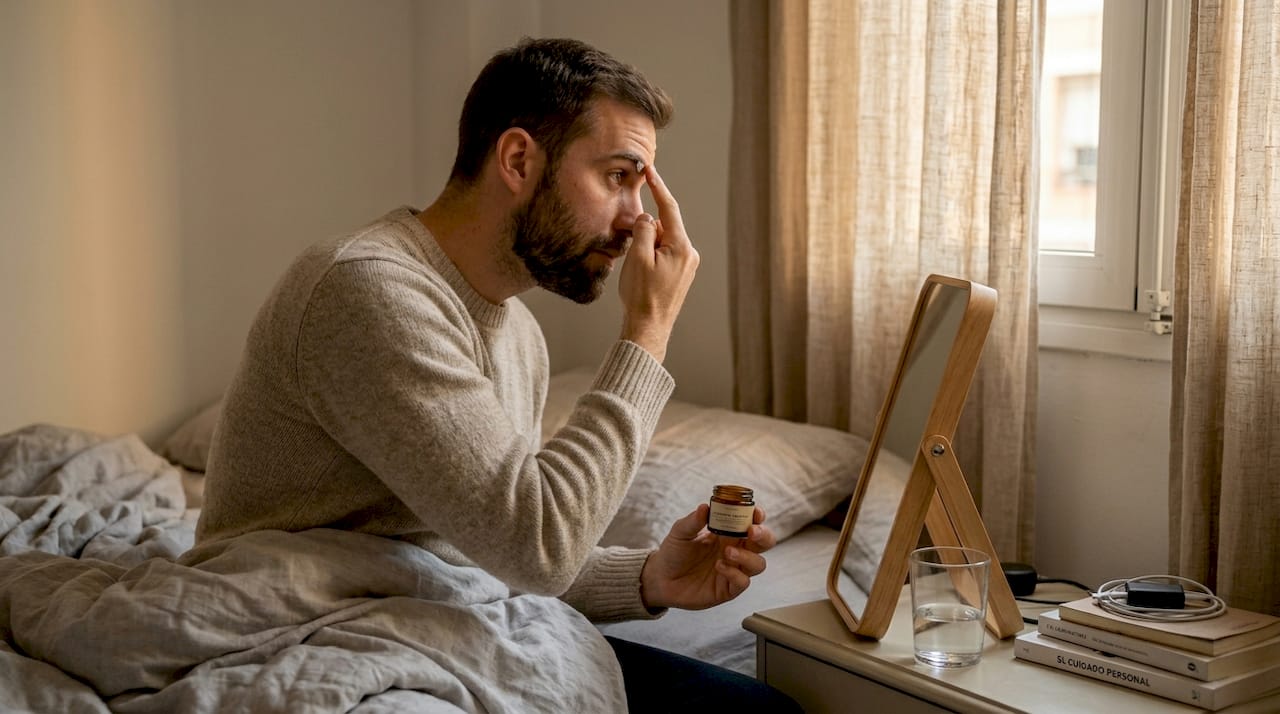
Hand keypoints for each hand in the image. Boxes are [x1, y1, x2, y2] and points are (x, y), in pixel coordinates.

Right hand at [617, 165, 699, 362]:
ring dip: (647, 245)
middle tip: (630, 246)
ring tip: (636, 270)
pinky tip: (641, 273)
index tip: (651, 170)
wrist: (649, 328)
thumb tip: (648, 218)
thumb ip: (644, 230)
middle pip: (664, 227)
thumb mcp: (637, 257)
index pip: (669, 208)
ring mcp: (687, 265)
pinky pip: (664, 254)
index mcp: (681, 246)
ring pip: (662, 241)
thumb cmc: (641, 296)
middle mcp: (689, 254)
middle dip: (646, 229)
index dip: (658, 187)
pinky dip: (651, 255)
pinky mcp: (681, 275)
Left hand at [639, 504, 775, 610]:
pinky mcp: (728, 589)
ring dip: (748, 556)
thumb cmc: (673, 552)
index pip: (751, 522)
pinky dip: (734, 573)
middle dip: (763, 535)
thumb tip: (706, 507)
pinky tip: (719, 567)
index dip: (758, 517)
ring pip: (758, 564)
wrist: (660, 578)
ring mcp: (734, 570)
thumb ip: (693, 520)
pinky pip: (743, 582)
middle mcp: (735, 551)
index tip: (756, 512)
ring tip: (727, 552)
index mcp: (728, 533)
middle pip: (764, 543)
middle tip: (752, 531)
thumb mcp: (680, 532)